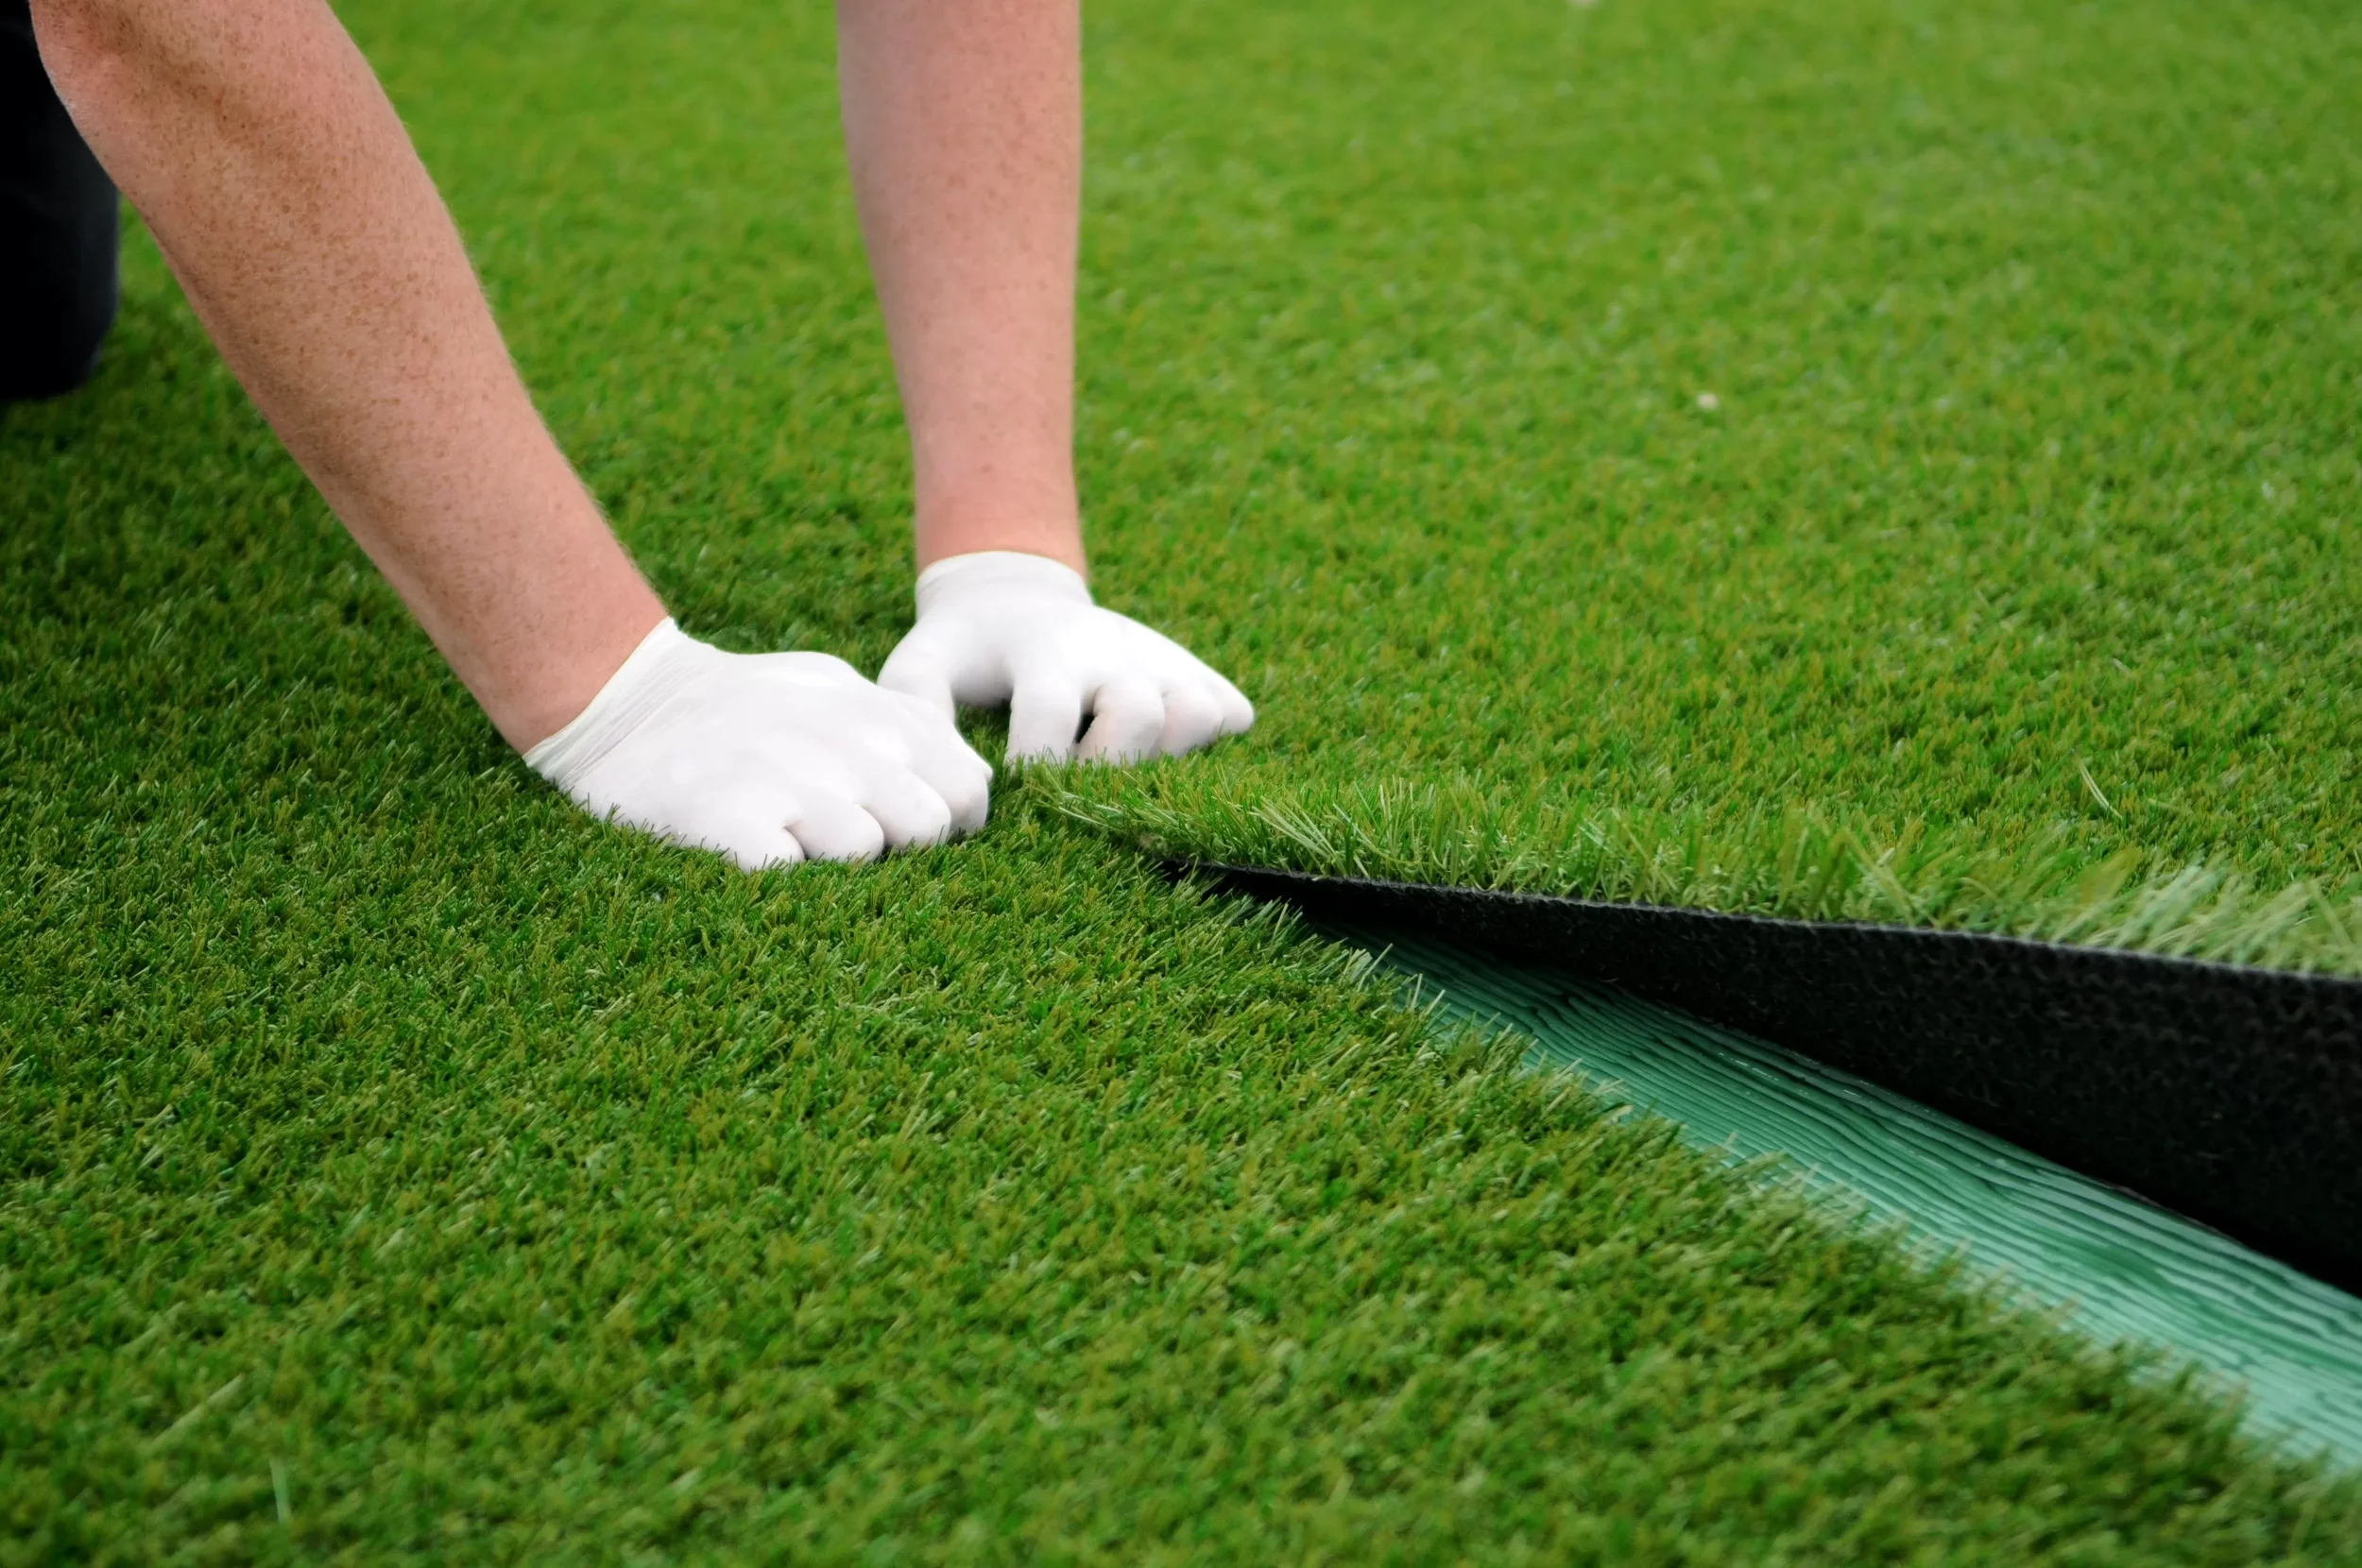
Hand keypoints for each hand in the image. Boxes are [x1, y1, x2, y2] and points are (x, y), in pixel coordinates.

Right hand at [525, 620, 991, 868]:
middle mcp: (843, 743)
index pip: (966, 789)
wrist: (625, 700)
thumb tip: (968, 780)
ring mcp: (787, 779)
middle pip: (925, 828)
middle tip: (841, 841)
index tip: (906, 832)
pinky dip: (775, 878)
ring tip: (787, 840)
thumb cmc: (745, 704)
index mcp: (876, 715)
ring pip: (862, 851)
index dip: (949, 823)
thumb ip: (905, 725)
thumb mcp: (835, 688)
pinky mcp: (729, 817)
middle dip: (896, 848)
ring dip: (830, 863)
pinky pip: (787, 874)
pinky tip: (749, 853)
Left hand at [878, 551, 1254, 763]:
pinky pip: (1230, 714)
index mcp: (1045, 650)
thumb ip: (917, 706)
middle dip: (1108, 767)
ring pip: (1197, 713)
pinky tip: (1162, 757)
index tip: (1016, 793)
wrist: (1016, 593)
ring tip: (1121, 772)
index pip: (1049, 713)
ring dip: (1165, 757)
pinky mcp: (1195, 673)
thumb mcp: (922, 662)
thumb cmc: (966, 649)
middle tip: (1075, 790)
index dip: (1036, 765)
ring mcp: (1161, 661)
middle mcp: (1112, 652)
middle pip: (1140, 715)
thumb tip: (957, 784)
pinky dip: (1211, 742)